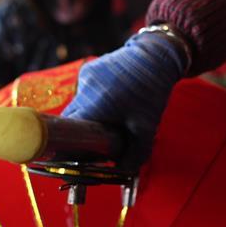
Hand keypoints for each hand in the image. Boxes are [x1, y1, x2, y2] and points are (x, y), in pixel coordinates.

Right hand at [61, 33, 187, 168]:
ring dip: (89, 113)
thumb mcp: (147, 127)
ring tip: (112, 114)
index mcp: (95, 104)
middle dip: (81, 130)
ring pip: (78, 104)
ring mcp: (85, 76)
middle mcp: (85, 89)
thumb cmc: (152, 91)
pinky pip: (84, 91)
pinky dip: (93, 99)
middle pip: (71, 118)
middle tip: (97, 138)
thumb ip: (135, 154)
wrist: (156, 55)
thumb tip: (122, 171)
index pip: (69, 130)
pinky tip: (112, 98)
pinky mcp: (88, 69)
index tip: (76, 152)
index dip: (69, 144)